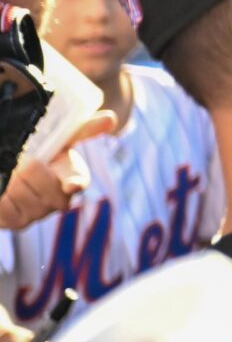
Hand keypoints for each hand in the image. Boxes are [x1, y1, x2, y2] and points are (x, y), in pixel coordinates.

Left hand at [0, 109, 113, 231]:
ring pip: (21, 195)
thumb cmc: (41, 153)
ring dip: (11, 180)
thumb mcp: (61, 139)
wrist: (13, 173)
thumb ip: (84, 129)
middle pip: (43, 183)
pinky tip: (5, 188)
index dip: (74, 183)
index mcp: (74, 176)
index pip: (78, 180)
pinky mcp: (16, 223)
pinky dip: (1, 198)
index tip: (70, 185)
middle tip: (22, 159)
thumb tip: (110, 118)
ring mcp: (39, 214)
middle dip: (27, 169)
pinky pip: (6, 211)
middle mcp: (60, 200)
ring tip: (11, 172)